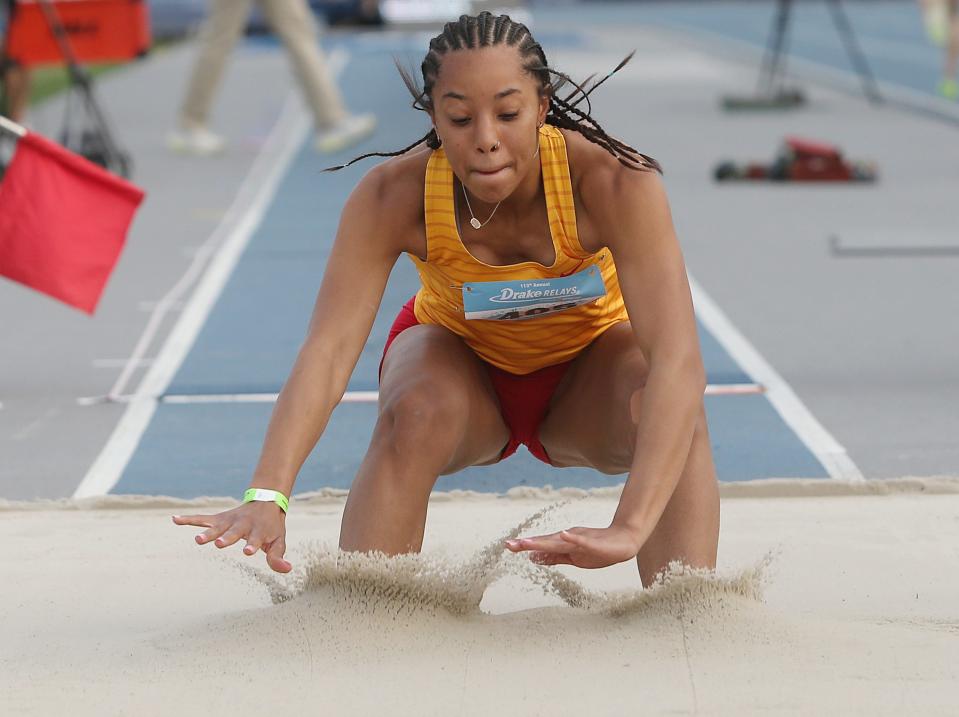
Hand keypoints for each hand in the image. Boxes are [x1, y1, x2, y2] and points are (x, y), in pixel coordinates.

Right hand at [172, 501, 291, 572]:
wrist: (265, 502)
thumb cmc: (272, 527)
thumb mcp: (279, 541)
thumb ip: (278, 556)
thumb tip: (287, 569)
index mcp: (259, 530)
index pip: (256, 539)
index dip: (252, 545)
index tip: (247, 551)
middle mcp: (243, 524)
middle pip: (234, 532)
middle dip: (227, 538)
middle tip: (219, 544)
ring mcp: (229, 521)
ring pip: (217, 526)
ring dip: (208, 532)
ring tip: (197, 540)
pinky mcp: (219, 519)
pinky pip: (202, 518)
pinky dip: (189, 519)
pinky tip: (175, 520)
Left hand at [504, 524, 641, 568]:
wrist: (624, 541)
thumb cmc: (599, 549)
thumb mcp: (573, 557)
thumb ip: (554, 557)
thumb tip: (533, 559)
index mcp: (563, 544)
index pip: (540, 545)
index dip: (524, 545)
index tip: (507, 545)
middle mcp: (568, 539)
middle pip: (545, 542)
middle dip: (527, 544)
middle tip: (509, 545)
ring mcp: (580, 540)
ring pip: (558, 541)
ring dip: (543, 542)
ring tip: (528, 543)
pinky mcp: (593, 542)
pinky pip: (581, 540)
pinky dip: (572, 538)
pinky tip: (564, 535)